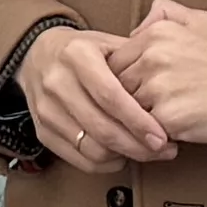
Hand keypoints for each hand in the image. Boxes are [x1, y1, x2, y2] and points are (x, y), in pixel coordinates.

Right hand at [14, 24, 175, 173]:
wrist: (37, 56)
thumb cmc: (81, 51)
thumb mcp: (107, 42)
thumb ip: (136, 60)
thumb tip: (170, 88)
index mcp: (76, 56)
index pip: (110, 96)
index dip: (138, 121)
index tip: (162, 136)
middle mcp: (57, 83)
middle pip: (102, 128)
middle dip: (137, 146)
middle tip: (163, 150)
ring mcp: (46, 110)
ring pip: (91, 148)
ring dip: (125, 156)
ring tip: (147, 152)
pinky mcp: (42, 132)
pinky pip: (79, 159)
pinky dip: (106, 163)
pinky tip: (122, 155)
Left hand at [114, 0, 206, 152]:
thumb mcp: (201, 21)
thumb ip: (165, 13)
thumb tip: (137, 26)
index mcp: (156, 33)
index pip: (116, 62)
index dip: (128, 79)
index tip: (144, 87)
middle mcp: (153, 56)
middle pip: (118, 87)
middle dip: (131, 98)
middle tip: (154, 105)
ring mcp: (159, 88)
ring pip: (128, 110)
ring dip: (141, 118)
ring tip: (165, 118)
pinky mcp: (168, 117)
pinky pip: (144, 130)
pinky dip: (154, 134)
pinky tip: (173, 131)